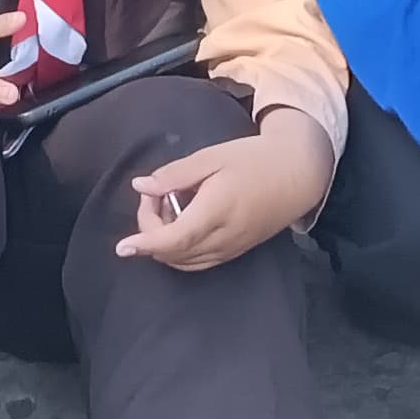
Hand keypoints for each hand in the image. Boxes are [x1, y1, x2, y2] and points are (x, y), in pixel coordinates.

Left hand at [115, 117, 335, 270]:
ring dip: (164, 242)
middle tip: (155, 193)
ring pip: (185, 261)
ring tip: (168, 204)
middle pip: (174, 252)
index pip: (174, 239)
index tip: (122, 247)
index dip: (145, 244)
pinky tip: (182, 220)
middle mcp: (224, 238)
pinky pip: (199, 261)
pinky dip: (180, 248)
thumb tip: (140, 186)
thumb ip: (175, 174)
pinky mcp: (236, 252)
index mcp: (217, 211)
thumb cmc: (253, 159)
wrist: (297, 175)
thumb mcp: (212, 157)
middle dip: (150, 230)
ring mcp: (231, 249)